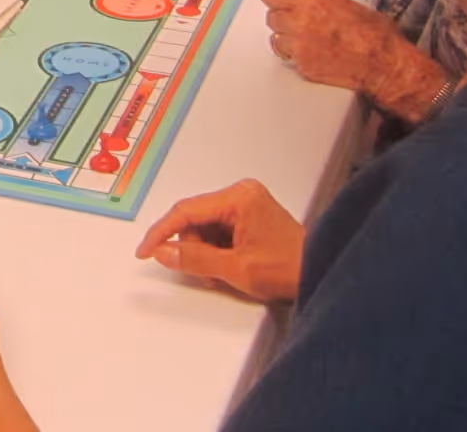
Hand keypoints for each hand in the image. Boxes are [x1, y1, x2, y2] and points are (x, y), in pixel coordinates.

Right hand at [135, 178, 304, 301]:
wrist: (321, 271)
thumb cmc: (287, 269)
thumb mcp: (236, 269)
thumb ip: (194, 259)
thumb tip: (163, 252)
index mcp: (238, 198)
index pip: (186, 211)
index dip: (161, 232)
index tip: (146, 251)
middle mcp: (241, 193)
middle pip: (196, 219)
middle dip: (192, 247)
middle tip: (202, 272)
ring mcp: (247, 202)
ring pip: (206, 226)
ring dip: (205, 251)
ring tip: (220, 273)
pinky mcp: (251, 214)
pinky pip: (220, 229)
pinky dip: (216, 249)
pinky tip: (226, 265)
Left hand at [261, 0, 440, 117]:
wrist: (385, 66)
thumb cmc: (373, 33)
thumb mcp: (342, 1)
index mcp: (313, 0)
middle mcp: (301, 22)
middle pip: (271, 15)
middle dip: (283, 16)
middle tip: (301, 19)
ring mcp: (300, 46)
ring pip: (276, 37)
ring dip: (287, 36)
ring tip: (309, 37)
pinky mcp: (302, 66)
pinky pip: (287, 56)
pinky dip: (296, 54)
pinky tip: (314, 52)